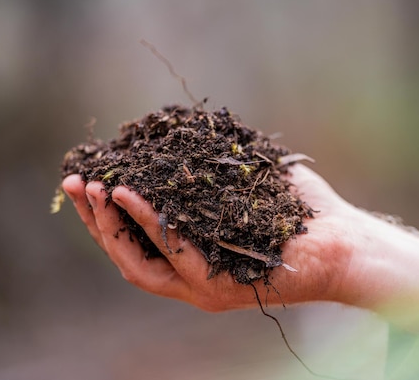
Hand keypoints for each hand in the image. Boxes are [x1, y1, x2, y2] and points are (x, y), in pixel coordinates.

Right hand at [63, 165, 418, 329]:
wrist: (343, 243)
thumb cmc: (296, 210)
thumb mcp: (242, 182)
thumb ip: (209, 169)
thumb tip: (177, 132)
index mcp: (190, 255)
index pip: (133, 238)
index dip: (103, 211)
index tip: (85, 175)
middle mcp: (189, 276)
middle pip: (126, 253)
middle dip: (94, 218)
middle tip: (74, 181)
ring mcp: (201, 286)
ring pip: (139, 262)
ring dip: (112, 223)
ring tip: (94, 187)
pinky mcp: (219, 287)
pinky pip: (174, 251)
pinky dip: (148, 221)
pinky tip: (129, 193)